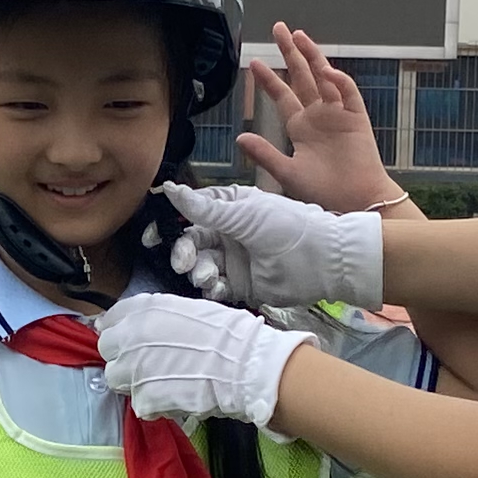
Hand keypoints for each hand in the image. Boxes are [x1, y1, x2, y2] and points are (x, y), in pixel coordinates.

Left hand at [97, 298, 313, 430]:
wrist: (244, 365)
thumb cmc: (227, 335)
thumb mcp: (188, 310)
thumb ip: (157, 318)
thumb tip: (138, 327)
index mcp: (144, 310)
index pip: (109, 320)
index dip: (119, 332)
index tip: (128, 341)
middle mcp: (132, 337)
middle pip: (107, 350)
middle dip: (123, 357)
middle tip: (147, 364)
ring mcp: (135, 369)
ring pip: (116, 379)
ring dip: (134, 382)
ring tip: (161, 383)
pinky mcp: (144, 398)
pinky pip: (139, 404)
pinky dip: (154, 405)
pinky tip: (173, 398)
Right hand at [159, 183, 383, 314]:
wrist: (322, 260)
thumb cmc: (287, 226)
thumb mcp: (244, 213)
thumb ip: (205, 208)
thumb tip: (170, 189)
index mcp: (231, 209)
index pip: (193, 214)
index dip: (173, 225)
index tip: (155, 236)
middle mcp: (230, 233)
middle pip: (193, 242)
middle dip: (184, 252)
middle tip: (184, 262)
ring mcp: (235, 260)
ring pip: (201, 266)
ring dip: (198, 271)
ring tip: (208, 275)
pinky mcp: (242, 284)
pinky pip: (216, 287)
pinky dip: (211, 288)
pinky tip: (214, 288)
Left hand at [241, 24, 406, 216]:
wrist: (357, 202)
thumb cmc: (325, 192)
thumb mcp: (288, 172)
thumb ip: (265, 154)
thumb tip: (239, 138)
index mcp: (301, 128)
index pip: (282, 96)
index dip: (268, 80)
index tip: (255, 62)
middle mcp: (318, 116)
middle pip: (302, 77)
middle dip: (291, 53)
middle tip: (280, 29)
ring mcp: (338, 114)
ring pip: (324, 77)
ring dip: (313, 56)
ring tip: (299, 36)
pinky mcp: (356, 117)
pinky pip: (347, 93)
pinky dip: (338, 80)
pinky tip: (326, 70)